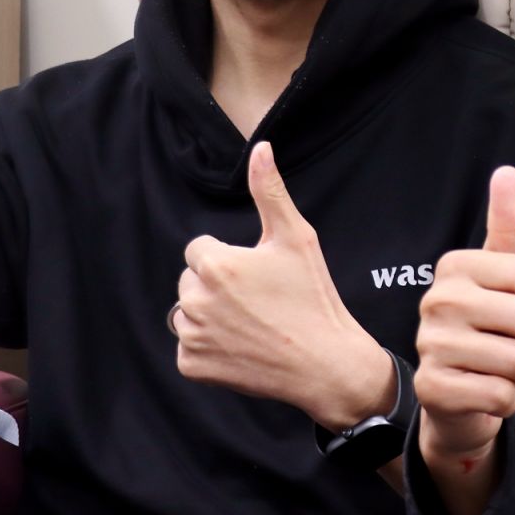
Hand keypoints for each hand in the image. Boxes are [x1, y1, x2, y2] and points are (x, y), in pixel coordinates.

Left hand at [172, 142, 392, 428]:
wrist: (324, 363)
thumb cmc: (313, 298)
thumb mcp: (297, 238)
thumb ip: (269, 191)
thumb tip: (260, 149)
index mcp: (215, 264)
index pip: (200, 249)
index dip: (231, 259)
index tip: (259, 275)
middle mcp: (194, 300)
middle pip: (192, 280)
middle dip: (218, 286)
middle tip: (260, 300)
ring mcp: (191, 336)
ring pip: (189, 313)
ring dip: (212, 315)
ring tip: (252, 323)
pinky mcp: (193, 365)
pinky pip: (190, 347)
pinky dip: (211, 347)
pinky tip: (242, 346)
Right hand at [414, 166, 514, 468]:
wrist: (452, 397)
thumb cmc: (485, 328)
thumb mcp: (498, 275)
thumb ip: (507, 228)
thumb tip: (508, 172)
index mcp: (455, 266)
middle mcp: (437, 300)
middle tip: (514, 346)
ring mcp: (430, 345)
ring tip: (497, 368)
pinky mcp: (433, 389)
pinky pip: (503, 396)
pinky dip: (506, 400)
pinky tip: (485, 392)